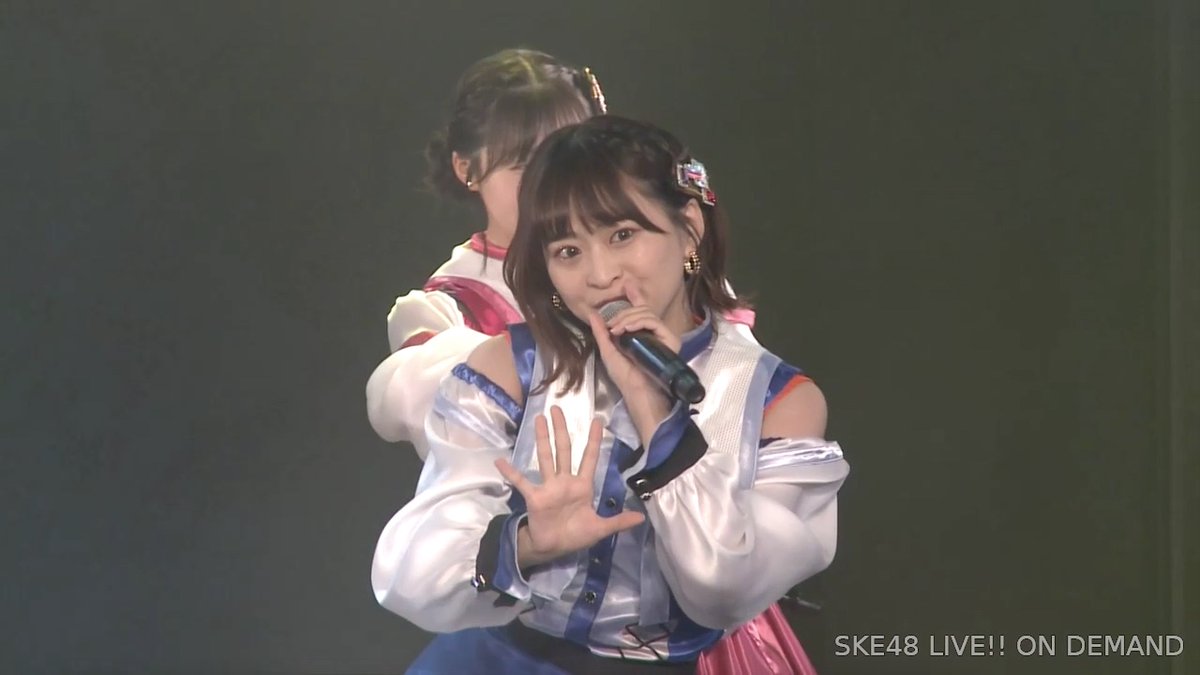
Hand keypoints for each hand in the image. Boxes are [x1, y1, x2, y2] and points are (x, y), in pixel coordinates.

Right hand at [494, 406, 644, 568]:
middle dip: (562, 430)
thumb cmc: (576, 535)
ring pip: (546, 458)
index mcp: (582, 486)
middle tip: (557, 408)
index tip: (597, 421)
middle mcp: (565, 481)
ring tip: (538, 419)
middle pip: (564, 450)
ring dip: (542, 439)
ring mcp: (549, 487)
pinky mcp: (535, 497)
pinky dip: (511, 473)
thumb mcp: (600, 529)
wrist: (553, 548)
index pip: (589, 458)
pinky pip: (522, 482)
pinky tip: (500, 461)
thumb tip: (642, 518)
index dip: (593, 441)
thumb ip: (618, 521)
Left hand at [586, 282, 677, 445]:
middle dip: (623, 312)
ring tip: (616, 329)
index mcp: (642, 334)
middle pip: (641, 309)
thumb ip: (601, 332)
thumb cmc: (625, 378)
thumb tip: (592, 313)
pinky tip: (625, 329)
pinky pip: (654, 321)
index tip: (627, 284)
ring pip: (647, 313)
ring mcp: (663, 336)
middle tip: (611, 324)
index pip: (640, 310)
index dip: (634, 296)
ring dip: (628, 316)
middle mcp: (654, 333)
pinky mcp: (670, 340)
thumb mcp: (608, 351)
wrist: (638, 393)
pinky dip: (638, 321)